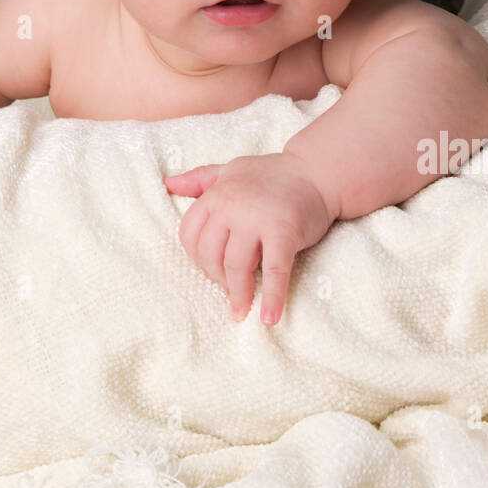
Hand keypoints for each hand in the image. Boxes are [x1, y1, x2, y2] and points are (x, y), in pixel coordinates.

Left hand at [164, 152, 333, 325]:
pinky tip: (268, 317)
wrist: (318, 172)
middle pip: (210, 254)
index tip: (210, 268)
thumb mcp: (231, 170)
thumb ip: (200, 179)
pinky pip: (274, 272)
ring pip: (236, 266)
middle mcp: (232, 205)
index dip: (197, 257)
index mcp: (217, 193)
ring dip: (239, 295)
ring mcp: (258, 219)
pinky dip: (271, 298)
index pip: (190, 234)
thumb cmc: (272, 174)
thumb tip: (169, 185)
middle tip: (229, 289)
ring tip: (240, 311)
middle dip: (217, 277)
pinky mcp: (284, 232)